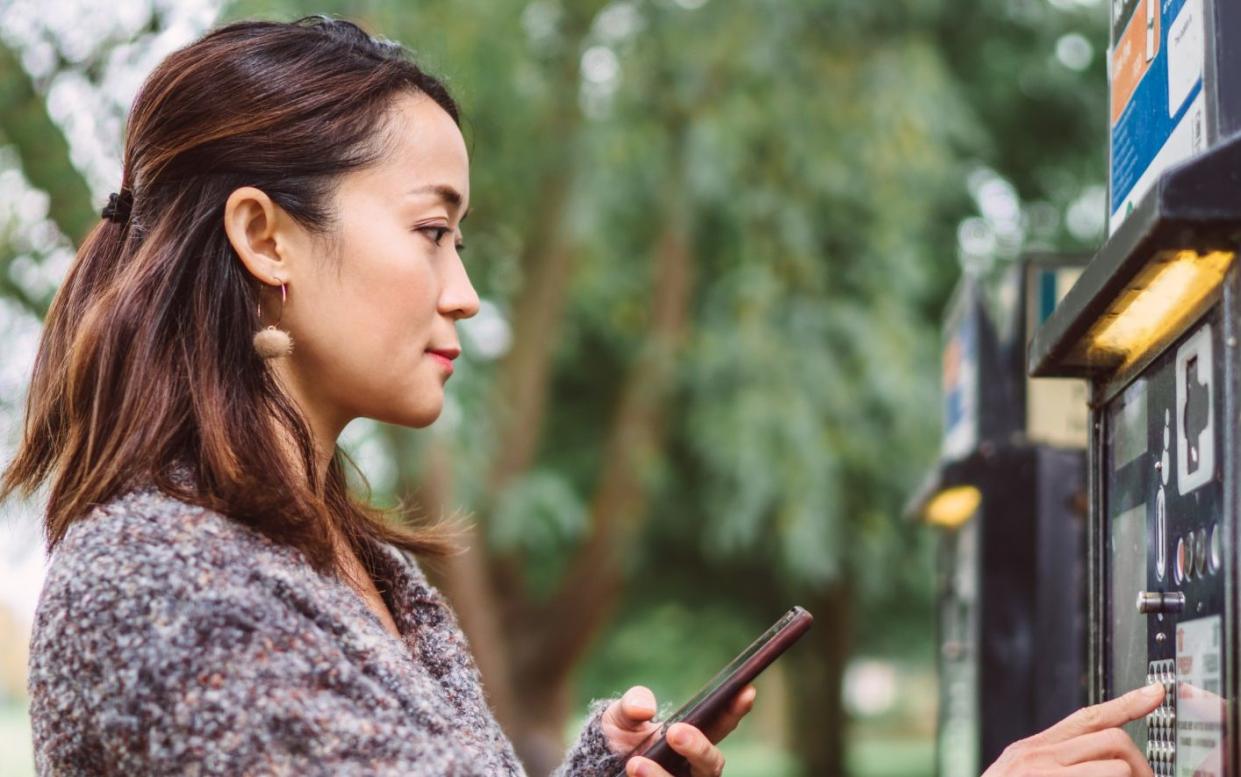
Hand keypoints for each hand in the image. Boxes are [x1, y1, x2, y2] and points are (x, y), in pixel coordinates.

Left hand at [600, 684, 757, 776]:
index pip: (720, 725)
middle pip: (712, 764)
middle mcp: (692, 768)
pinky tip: (634, 774)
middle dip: (698, 748)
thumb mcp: (620, 715)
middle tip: (674, 732)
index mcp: (690, 739)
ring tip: (636, 763)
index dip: (735, 710)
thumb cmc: (617, 739)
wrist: (596, 768)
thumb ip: (632, 703)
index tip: (745, 691)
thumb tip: (644, 708)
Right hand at [982, 682, 1163, 776]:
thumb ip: (1055, 762)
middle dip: (1141, 767)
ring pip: (1118, 767)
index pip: (1087, 717)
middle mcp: (1037, 758)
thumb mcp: (1022, 774)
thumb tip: (1103, 760)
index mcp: (1033, 751)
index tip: (1156, 692)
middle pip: (1113, 740)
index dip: (1126, 703)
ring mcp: (1044, 775)